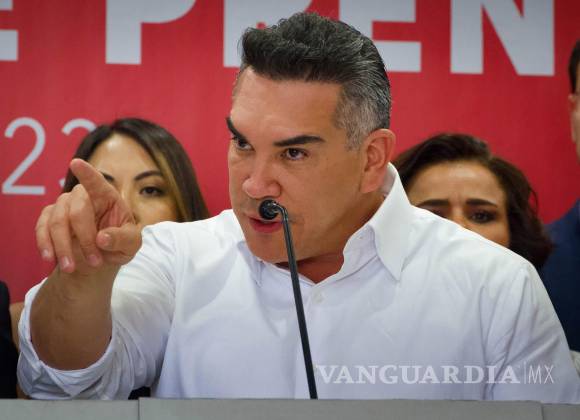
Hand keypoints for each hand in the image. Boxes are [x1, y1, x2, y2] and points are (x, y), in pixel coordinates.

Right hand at [35, 159, 140, 273]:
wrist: (98, 258)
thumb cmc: (119, 244)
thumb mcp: (131, 245)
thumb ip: (123, 239)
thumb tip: (102, 238)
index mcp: (107, 197)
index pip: (97, 182)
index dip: (87, 173)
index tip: (76, 163)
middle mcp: (83, 197)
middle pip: (77, 211)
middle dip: (84, 239)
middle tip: (95, 262)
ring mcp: (64, 205)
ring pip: (57, 221)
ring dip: (63, 247)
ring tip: (72, 267)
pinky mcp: (48, 218)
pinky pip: (41, 228)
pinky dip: (45, 244)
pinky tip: (51, 259)